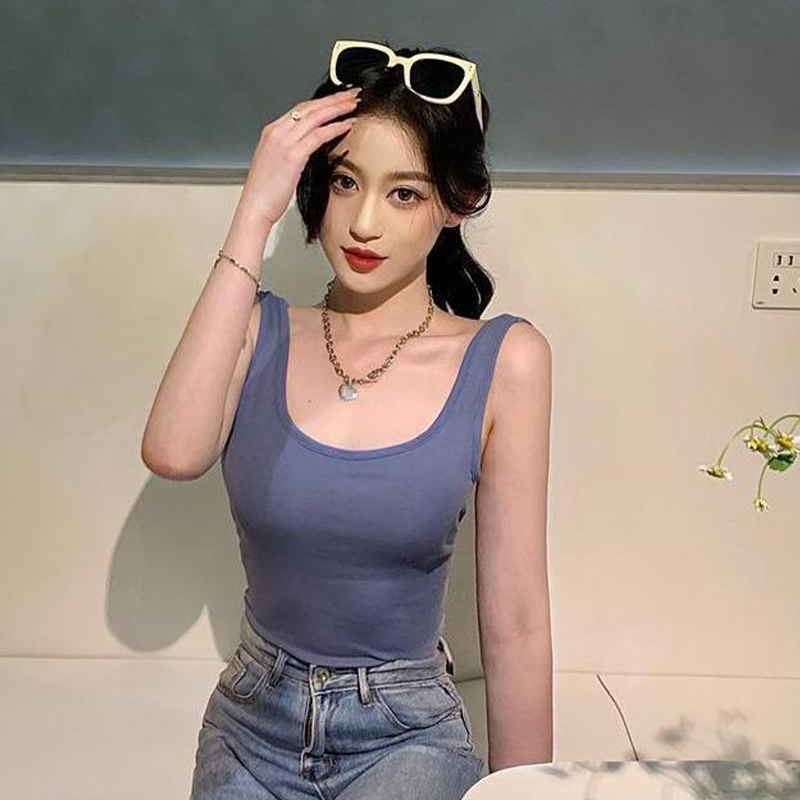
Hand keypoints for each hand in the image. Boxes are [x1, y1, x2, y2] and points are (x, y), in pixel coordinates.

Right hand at [238, 88, 360, 226]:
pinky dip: (335, 128)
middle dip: (333, 99)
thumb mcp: (275, 164)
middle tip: (351, 94)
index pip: (300, 109)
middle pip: (309, 108)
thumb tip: (307, 148)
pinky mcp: (293, 156)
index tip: (337, 98)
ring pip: (316, 117)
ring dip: (337, 109)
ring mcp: (284, 143)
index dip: (321, 102)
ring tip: (354, 105)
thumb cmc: (265, 192)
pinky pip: (318, 136)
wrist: (254, 207)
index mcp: (271, 132)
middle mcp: (276, 133)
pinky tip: (347, 125)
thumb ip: (289, 150)